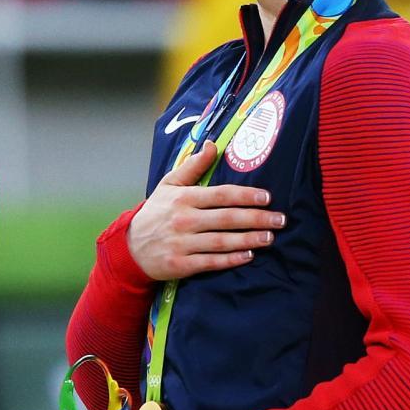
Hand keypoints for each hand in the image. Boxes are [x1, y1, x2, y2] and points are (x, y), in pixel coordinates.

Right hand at [126, 144, 284, 282]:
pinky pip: (210, 262)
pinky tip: (248, 256)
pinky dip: (230, 260)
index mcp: (184, 198)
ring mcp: (181, 243)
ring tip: (270, 238)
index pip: (221, 195)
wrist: (129, 248)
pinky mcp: (180, 265)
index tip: (268, 197)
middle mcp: (184, 220)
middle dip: (256, 218)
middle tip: (280, 220)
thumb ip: (193, 166)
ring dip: (248, 239)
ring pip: (221, 241)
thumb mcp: (169, 185)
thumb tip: (212, 144)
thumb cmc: (156, 212)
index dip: (246, 196)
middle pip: (227, 218)